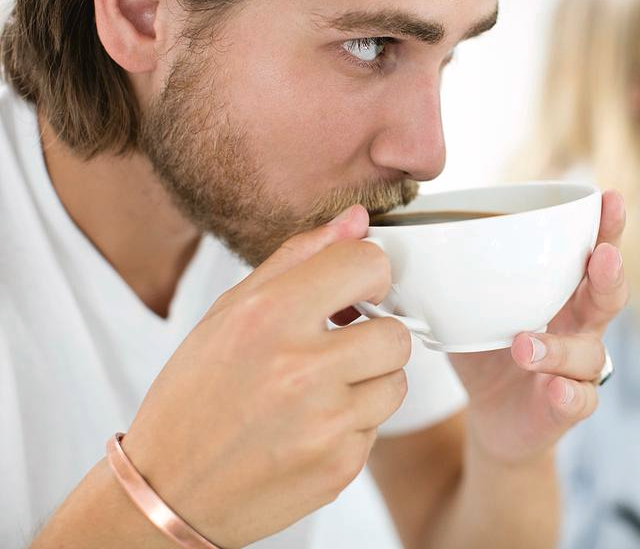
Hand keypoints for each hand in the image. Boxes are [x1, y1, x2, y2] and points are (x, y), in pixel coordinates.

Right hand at [120, 206, 410, 547]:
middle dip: (373, 337)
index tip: (359, 290)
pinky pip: (378, 428)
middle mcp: (299, 370)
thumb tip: (356, 221)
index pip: (368, 264)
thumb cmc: (195, 397)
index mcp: (267, 317)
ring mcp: (324, 423)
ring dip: (369, 383)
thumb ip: (297, 258)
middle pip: (396, 333)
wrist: (169, 492)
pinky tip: (310, 429)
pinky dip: (353, 426)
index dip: (370, 274)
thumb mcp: (227, 313)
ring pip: (397, 382)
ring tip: (321, 392)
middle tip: (339, 348)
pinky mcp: (340, 467)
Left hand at [450, 191, 627, 463]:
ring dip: (560, 347)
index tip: (608, 198)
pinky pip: (580, 401)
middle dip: (610, 272)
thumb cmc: (487, 348)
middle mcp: (579, 326)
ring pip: (589, 353)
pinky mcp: (569, 406)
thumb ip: (449, 273)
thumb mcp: (469, 306)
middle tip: (603, 256)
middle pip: (608, 296)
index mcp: (562, 292)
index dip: (605, 227)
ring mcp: (578, 369)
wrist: (492, 416)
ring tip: (524, 345)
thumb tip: (395, 230)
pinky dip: (569, 394)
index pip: (591, 253)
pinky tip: (556, 388)